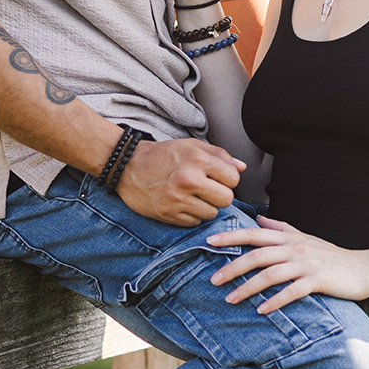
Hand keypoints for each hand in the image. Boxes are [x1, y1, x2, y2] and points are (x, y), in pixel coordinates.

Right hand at [116, 137, 244, 224]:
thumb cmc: (162, 155)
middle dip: (220, 195)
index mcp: (197, 160)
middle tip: (208, 189)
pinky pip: (195, 222)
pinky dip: (192, 215)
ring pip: (212, 213)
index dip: (228, 179)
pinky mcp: (168, 214)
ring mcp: (177, 199)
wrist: (127, 167)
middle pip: (226, 199)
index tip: (219, 178)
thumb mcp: (192, 146)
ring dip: (206, 207)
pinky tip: (182, 204)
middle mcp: (189, 180)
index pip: (234, 179)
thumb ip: (220, 155)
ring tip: (194, 196)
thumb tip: (241, 167)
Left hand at [207, 217, 368, 311]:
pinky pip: (293, 291)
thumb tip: (260, 220)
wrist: (365, 268)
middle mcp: (296, 249)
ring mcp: (308, 265)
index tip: (209, 242)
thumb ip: (282, 230)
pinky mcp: (319, 281)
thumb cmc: (334, 256)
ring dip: (248, 287)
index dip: (232, 237)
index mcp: (291, 239)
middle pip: (258, 255)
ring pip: (271, 274)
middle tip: (213, 280)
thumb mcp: (307, 239)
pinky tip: (261, 310)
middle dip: (233, 267)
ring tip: (231, 299)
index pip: (255, 234)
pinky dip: (275, 300)